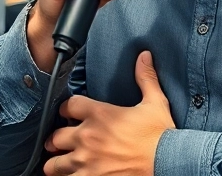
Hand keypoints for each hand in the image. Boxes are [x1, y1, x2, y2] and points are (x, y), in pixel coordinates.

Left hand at [45, 52, 173, 175]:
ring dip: (56, 161)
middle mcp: (87, 137)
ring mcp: (86, 161)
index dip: (66, 109)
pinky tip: (71, 175)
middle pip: (55, 137)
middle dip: (56, 139)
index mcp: (100, 115)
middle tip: (59, 141)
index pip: (68, 106)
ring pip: (54, 164)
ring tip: (60, 162)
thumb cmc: (160, 135)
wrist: (167, 163)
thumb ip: (145, 78)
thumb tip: (144, 56)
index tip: (68, 113)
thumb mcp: (155, 102)